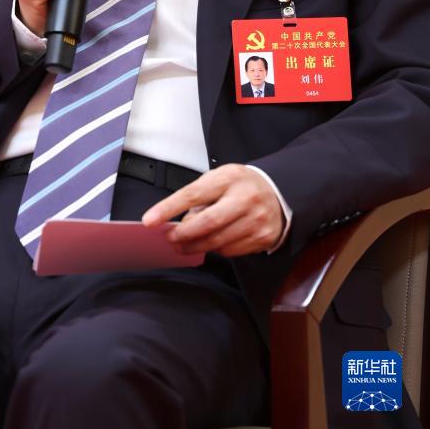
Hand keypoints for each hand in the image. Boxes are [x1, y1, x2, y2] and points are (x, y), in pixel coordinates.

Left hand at [142, 163, 284, 256]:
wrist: (279, 192)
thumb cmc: (241, 185)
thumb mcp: (220, 178)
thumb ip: (199, 196)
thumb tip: (178, 222)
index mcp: (229, 178)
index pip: (192, 193)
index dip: (168, 208)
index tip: (150, 220)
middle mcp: (244, 198)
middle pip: (207, 223)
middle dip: (183, 235)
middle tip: (170, 238)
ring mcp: (255, 219)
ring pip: (217, 241)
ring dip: (195, 246)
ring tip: (184, 244)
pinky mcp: (262, 237)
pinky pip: (230, 251)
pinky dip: (215, 249)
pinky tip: (211, 242)